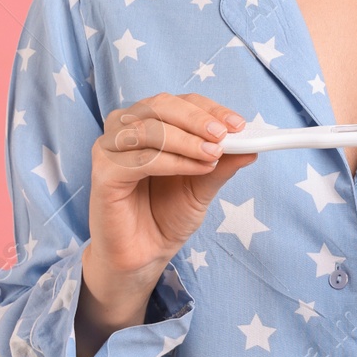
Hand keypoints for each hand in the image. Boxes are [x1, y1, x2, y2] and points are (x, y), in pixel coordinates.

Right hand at [86, 93, 256, 289]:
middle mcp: (125, 128)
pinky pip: (140, 158)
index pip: (180, 102)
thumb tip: (252, 145)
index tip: (238, 124)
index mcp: (149, 122)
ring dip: (186, 140)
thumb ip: (221, 163)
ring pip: (150, 129)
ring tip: (212, 156)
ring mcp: (110, 148)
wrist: (145, 254)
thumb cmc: (167, 215)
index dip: (209, 109)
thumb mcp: (202, 185)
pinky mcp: (103, 173)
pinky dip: (172, 161)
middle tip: (224, 135)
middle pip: (161, 105)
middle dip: (197, 119)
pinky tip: (195, 168)